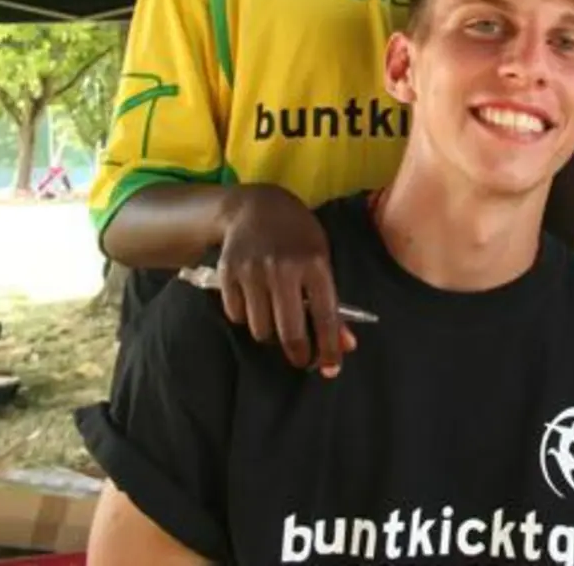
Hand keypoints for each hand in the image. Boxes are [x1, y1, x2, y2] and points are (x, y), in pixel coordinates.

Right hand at [215, 185, 355, 375]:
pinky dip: (245, 317)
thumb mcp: (322, 259)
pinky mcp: (228, 272)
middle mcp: (283, 268)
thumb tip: (346, 345)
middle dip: (298, 354)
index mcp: (314, 264)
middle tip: (301, 359)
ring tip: (276, 321)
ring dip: (270, 335)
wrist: (256, 206)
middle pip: (290, 331)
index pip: (325, 316)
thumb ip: (332, 302)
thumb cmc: (298, 237)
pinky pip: (236, 315)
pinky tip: (254, 303)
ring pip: (260, 329)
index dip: (329, 347)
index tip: (331, 368)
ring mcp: (253, 271)